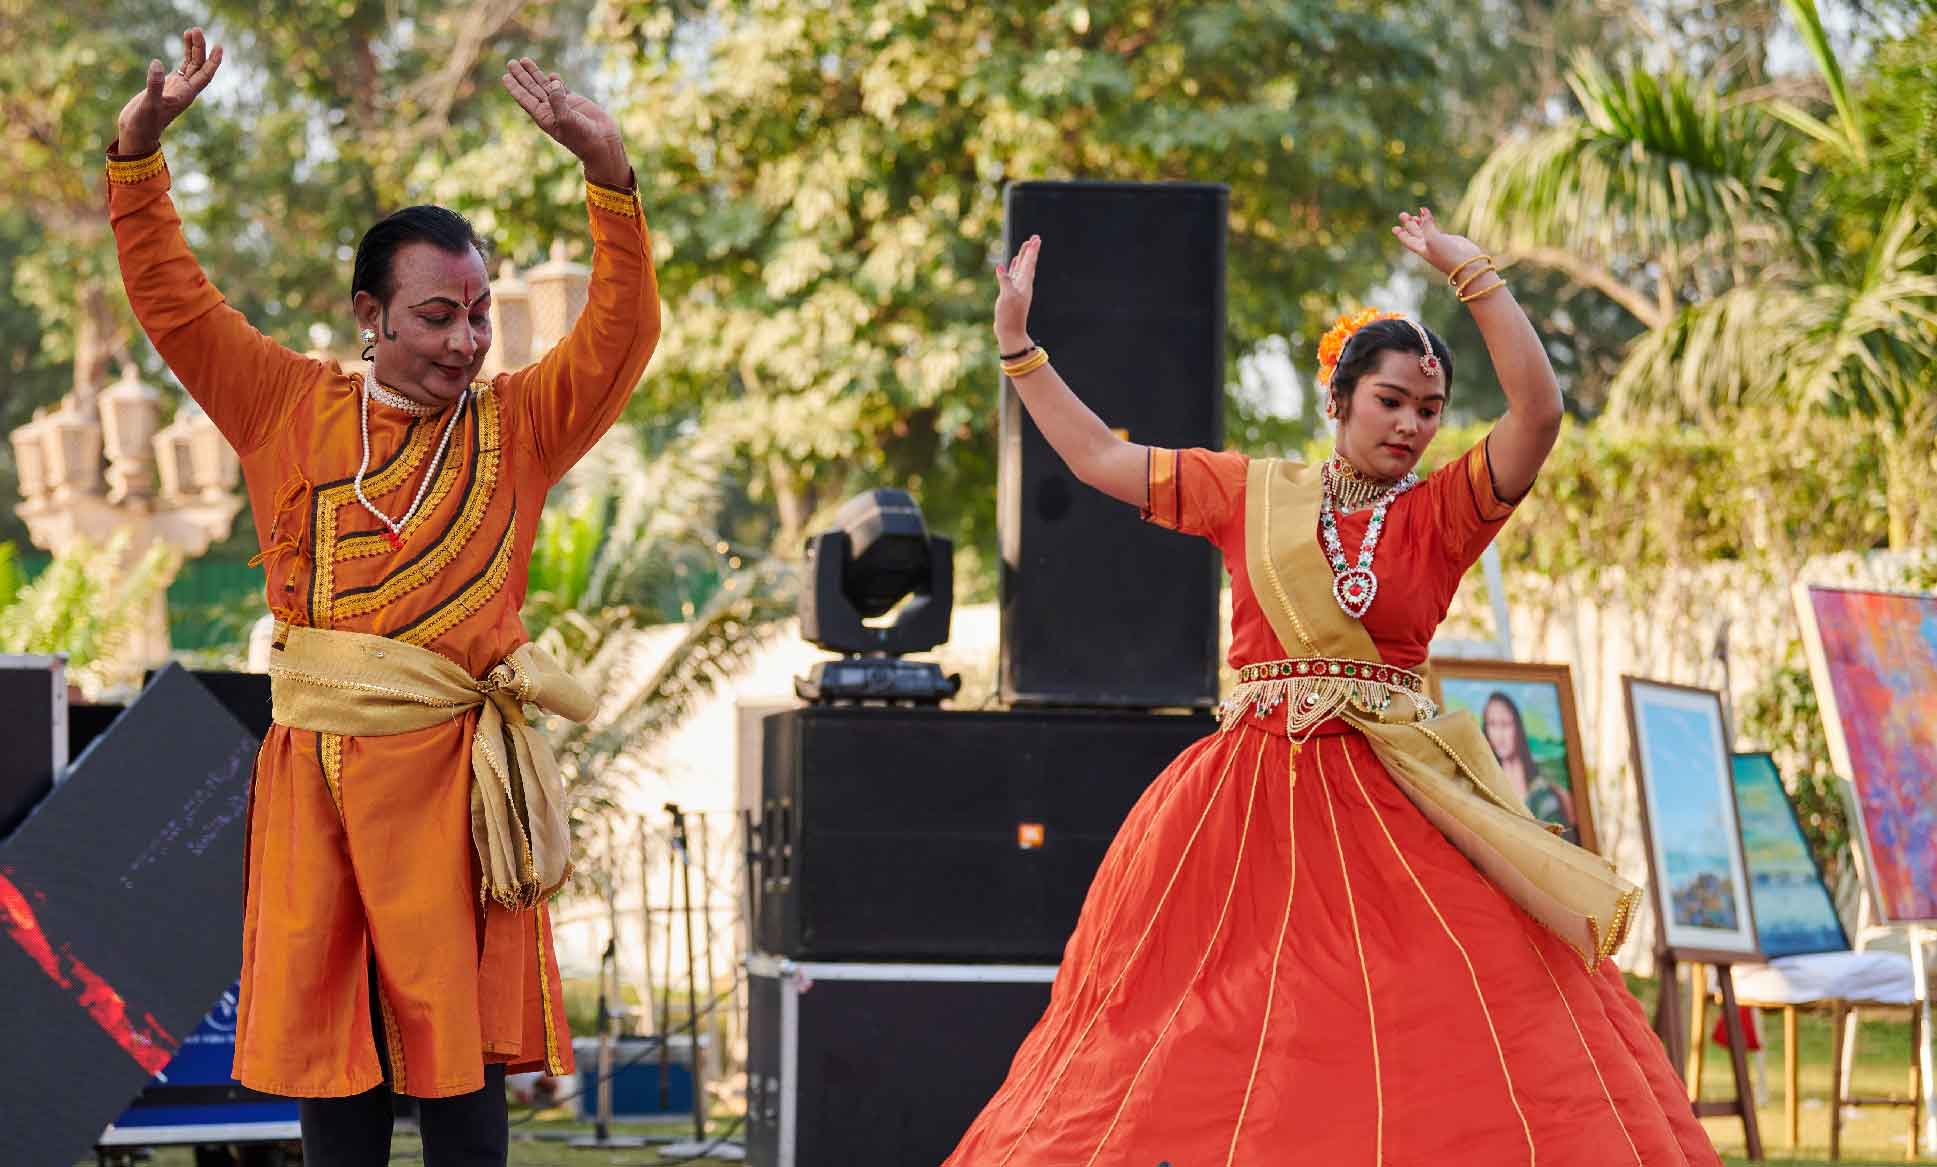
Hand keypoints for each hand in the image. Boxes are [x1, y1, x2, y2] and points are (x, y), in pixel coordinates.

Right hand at [116, 28, 222, 156]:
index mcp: (186, 95)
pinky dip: (184, 55)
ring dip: (192, 49)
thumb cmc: (144, 123)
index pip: (205, 76)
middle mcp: (185, 90)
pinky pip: (180, 67)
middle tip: (196, 29)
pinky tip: (184, 44)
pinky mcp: (166, 85)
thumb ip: (154, 84)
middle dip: (200, 48)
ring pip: (190, 65)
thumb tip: (157, 63)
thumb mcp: (149, 104)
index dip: (213, 62)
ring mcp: (176, 87)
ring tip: (191, 31)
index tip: (220, 47)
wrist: (136, 131)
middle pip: (198, 66)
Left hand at [502, 58, 628, 187]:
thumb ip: (557, 100)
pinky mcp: (575, 102)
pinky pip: (562, 88)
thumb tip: (552, 80)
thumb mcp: (566, 119)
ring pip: (544, 85)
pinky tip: (550, 74)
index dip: (515, 87)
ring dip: (534, 73)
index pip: (525, 98)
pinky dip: (555, 80)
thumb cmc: (582, 136)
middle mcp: (550, 109)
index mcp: (543, 116)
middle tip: (511, 63)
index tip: (505, 76)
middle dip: (521, 76)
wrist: (601, 143)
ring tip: (524, 60)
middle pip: (531, 89)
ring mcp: (562, 105)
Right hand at [994, 235, 1039, 352]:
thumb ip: (1005, 282)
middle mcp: (1023, 284)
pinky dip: (1014, 267)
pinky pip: (1014, 276)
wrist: (1010, 332)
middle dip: (1030, 250)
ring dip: (1023, 257)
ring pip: (1021, 268)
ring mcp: (1017, 289)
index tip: (1036, 239)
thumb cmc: (1009, 317)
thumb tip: (1000, 267)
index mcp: (1024, 284)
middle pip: (1028, 263)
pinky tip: (1013, 263)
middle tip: (1034, 238)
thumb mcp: (1007, 298)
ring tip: (1026, 246)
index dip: (1032, 250)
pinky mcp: (1010, 293)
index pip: (1029, 263)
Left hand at [1392, 207, 1484, 278]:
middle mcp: (1427, 246)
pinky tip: (1428, 216)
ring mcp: (1437, 242)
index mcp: (1421, 249)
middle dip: (1408, 224)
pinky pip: (1435, 229)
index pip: (1408, 240)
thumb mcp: (1432, 238)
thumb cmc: (1447, 254)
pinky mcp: (1448, 239)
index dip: (1401, 234)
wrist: (1466, 263)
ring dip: (1419, 223)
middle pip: (1415, 234)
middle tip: (1402, 214)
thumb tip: (1422, 210)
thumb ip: (1426, 224)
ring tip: (1414, 215)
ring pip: (1425, 231)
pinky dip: (1431, 221)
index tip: (1395, 228)